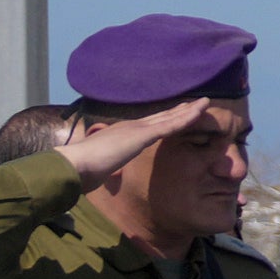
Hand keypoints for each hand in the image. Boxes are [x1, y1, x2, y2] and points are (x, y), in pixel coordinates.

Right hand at [67, 93, 224, 181]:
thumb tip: (105, 176)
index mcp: (122, 135)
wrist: (74, 165)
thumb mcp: (100, 168)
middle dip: (180, 110)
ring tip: (205, 103)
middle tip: (198, 103)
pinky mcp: (142, 135)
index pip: (149, 126)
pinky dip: (186, 118)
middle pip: (162, 117)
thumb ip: (106, 168)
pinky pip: (170, 125)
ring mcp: (137, 129)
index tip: (179, 114)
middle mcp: (131, 128)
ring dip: (189, 110)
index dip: (165, 119)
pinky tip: (199, 113)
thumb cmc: (82, 170)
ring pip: (170, 118)